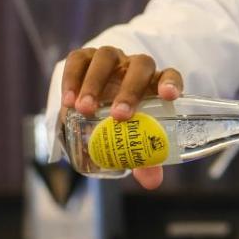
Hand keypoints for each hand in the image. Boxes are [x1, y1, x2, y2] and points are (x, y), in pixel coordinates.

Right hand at [59, 45, 183, 189]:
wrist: (93, 105)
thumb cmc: (121, 122)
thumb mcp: (132, 139)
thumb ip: (144, 159)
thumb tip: (151, 181)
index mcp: (154, 84)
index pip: (170, 75)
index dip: (171, 83)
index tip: (169, 96)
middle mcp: (134, 67)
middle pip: (140, 66)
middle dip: (130, 90)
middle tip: (118, 116)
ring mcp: (111, 59)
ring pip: (107, 58)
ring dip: (95, 83)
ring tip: (84, 109)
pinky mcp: (85, 58)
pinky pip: (78, 60)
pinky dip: (72, 78)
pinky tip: (67, 101)